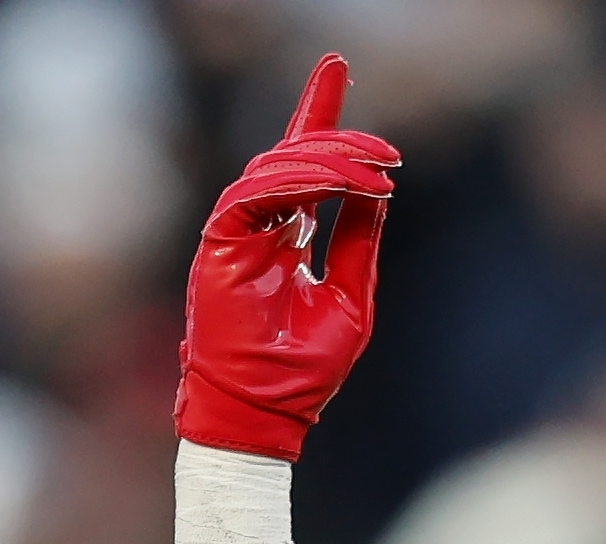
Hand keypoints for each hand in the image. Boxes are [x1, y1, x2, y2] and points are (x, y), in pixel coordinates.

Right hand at [178, 54, 401, 459]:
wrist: (264, 416)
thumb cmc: (303, 373)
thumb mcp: (348, 294)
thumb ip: (356, 239)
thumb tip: (375, 188)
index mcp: (281, 235)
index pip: (298, 163)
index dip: (316, 113)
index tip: (336, 67)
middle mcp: (254, 228)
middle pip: (291, 157)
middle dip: (340, 140)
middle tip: (387, 151)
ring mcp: (232, 236)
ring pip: (275, 168)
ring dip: (329, 162)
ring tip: (377, 172)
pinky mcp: (218, 246)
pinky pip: (256, 194)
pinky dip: (299, 183)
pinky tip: (337, 186)